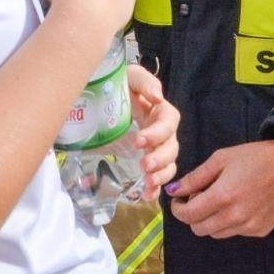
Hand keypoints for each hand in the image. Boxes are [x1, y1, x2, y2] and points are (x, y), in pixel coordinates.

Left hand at [126, 64, 178, 200]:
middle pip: (171, 147)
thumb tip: (157, 98)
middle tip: (144, 166)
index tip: (139, 141)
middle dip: (160, 159)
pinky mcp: (145, 161)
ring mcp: (155, 148)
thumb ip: (144, 82)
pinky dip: (155, 188)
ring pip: (168, 165)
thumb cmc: (119, 84)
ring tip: (148, 183)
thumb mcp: (130, 76)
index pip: (169, 122)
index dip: (158, 133)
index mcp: (160, 111)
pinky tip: (148, 196)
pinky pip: (156, 177)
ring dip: (161, 175)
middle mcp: (162, 132)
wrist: (102, 97)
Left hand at [166, 139, 273, 238]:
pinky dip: (229, 223)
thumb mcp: (222, 158)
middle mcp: (235, 217)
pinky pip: (235, 233)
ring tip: (220, 200)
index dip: (178, 209)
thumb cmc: (256, 157)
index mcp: (223, 196)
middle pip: (199, 229)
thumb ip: (196, 177)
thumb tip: (174, 190)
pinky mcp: (260, 232)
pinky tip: (238, 205)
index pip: (189, 215)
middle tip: (199, 198)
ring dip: (210, 220)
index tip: (180, 199)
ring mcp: (249, 227)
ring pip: (216, 233)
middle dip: (193, 215)